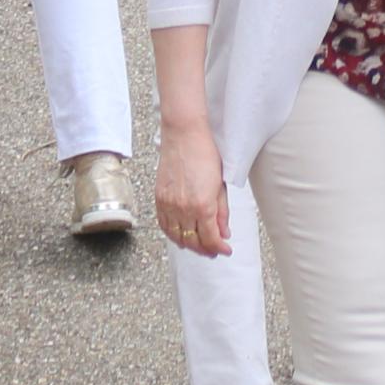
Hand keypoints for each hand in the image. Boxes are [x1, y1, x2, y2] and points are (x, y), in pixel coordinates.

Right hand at [155, 127, 230, 256]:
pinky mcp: (159, 198)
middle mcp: (184, 209)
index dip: (219, 248)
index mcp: (203, 205)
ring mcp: (169, 205)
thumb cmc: (206, 154)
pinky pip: (164, 225)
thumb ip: (222, 212)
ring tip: (199, 245)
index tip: (225, 250)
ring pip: (177, 237)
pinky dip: (172, 234)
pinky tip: (181, 235)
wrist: (184, 135)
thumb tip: (224, 232)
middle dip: (205, 249)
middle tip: (214, 250)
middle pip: (193, 241)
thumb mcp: (220, 184)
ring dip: (189, 244)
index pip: (210, 238)